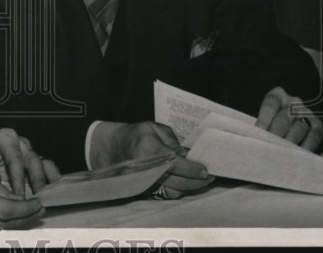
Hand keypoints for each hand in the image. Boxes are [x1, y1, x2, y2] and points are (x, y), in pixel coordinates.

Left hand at [0, 128, 61, 195]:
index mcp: (7, 138)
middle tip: (39, 199)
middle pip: (33, 161)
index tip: (19, 197)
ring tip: (51, 196)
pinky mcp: (34, 161)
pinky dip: (51, 180)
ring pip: (43, 164)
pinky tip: (54, 193)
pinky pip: (47, 168)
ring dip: (48, 181)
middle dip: (37, 181)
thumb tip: (4, 197)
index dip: (18, 180)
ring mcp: (29, 151)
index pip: (15, 161)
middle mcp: (21, 143)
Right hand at [0, 157, 44, 227]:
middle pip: (3, 225)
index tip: (39, 203)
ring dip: (15, 225)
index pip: (4, 210)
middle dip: (25, 218)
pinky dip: (0, 227)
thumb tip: (18, 202)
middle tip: (39, 209)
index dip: (25, 209)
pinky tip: (10, 218)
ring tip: (29, 214)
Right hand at [89, 120, 212, 198]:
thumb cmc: (136, 134)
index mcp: (149, 150)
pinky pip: (166, 194)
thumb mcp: (154, 128)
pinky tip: (188, 183)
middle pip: (177, 182)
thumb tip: (190, 156)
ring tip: (202, 181)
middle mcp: (146, 169)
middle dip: (196, 182)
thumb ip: (173, 141)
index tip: (206, 170)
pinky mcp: (144, 190)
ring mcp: (144, 182)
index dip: (193, 169)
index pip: (176, 164)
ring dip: (190, 188)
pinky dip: (179, 190)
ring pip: (174, 191)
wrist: (113, 147)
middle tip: (210, 178)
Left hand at [256, 86, 322, 150]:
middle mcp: (293, 102)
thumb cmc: (273, 124)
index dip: (264, 121)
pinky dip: (305, 148)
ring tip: (282, 156)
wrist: (292, 126)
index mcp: (277, 96)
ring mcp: (307, 112)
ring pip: (299, 129)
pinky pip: (313, 137)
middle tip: (270, 150)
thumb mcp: (266, 119)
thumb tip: (256, 138)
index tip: (260, 135)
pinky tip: (298, 156)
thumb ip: (262, 127)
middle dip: (276, 136)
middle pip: (284, 119)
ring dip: (290, 144)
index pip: (270, 105)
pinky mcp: (318, 125)